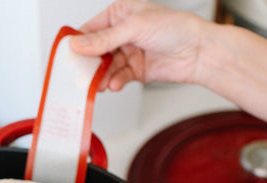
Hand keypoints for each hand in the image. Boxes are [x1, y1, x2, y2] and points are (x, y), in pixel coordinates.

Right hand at [70, 0, 206, 90]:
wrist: (198, 52)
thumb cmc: (175, 28)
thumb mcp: (134, 28)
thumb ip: (104, 39)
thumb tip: (77, 44)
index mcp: (119, 14)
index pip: (90, 29)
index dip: (78, 44)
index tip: (68, 58)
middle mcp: (121, 33)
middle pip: (94, 52)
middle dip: (89, 65)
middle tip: (81, 76)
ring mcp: (127, 53)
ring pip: (105, 68)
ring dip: (102, 77)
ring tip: (100, 84)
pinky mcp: (134, 71)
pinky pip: (117, 78)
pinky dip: (115, 82)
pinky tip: (116, 85)